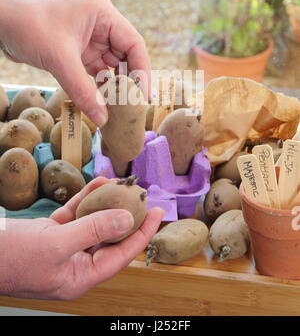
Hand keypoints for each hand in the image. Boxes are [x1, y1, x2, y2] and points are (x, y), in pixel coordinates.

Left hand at [0, 0, 150, 125]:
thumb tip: (102, 118)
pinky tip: (101, 103)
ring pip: (110, 66)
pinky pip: (94, 72)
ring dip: (113, 87)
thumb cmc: (28, 26)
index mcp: (103, 14)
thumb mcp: (59, 59)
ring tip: (118, 109)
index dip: (142, 71)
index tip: (143, 97)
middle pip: (124, 56)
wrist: (0, 22)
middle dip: (128, 82)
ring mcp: (88, 38)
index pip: (133, 44)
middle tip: (132, 108)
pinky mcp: (76, 51)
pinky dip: (98, 87)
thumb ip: (83, 90)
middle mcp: (100, 25)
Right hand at [0, 177, 162, 299]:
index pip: (121, 254)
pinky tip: (98, 184)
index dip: (142, 234)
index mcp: (81, 276)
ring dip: (106, 203)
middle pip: (110, 237)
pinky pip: (75, 214)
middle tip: (141, 195)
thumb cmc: (14, 258)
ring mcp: (64, 247)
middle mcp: (76, 262)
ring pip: (93, 222)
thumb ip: (93, 230)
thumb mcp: (57, 244)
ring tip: (120, 184)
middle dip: (126, 215)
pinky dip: (86, 199)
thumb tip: (126, 220)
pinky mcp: (52, 232)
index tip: (157, 213)